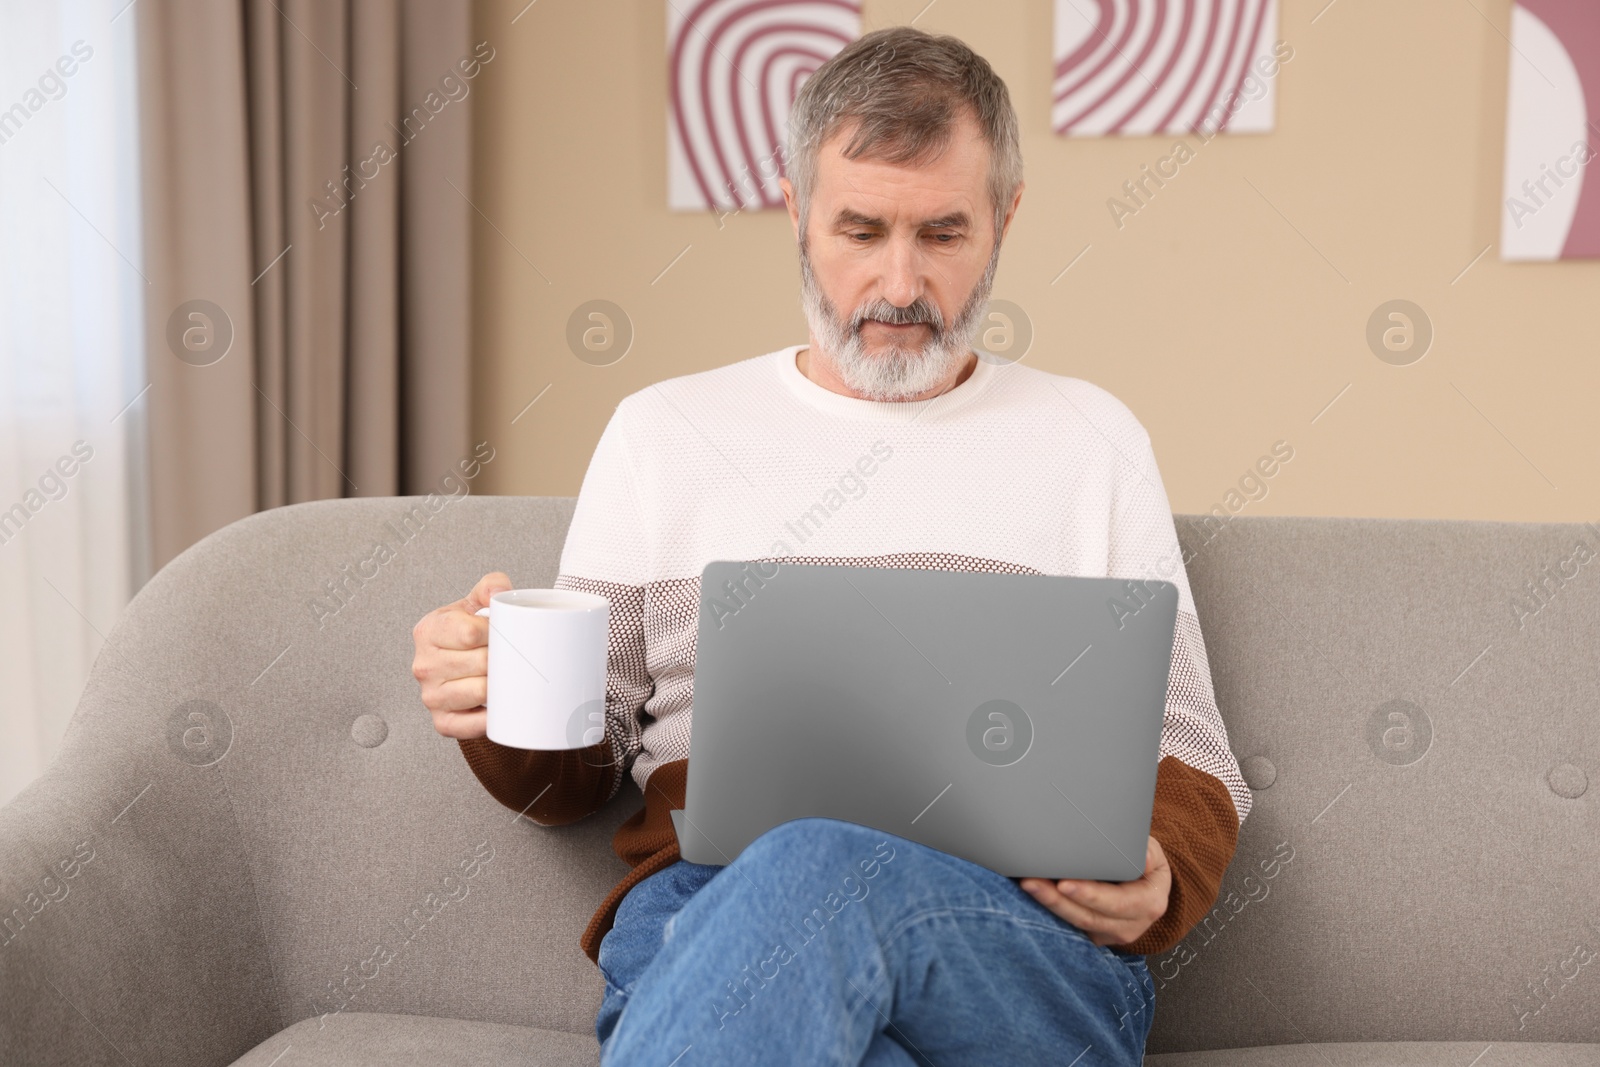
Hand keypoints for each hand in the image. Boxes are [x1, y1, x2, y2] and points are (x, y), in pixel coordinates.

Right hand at [411, 571, 511, 739]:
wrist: (463, 664)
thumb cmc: (469, 633)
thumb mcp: (477, 602)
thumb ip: (491, 586)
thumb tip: (500, 594)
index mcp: (428, 631)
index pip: (469, 633)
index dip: (495, 633)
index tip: (503, 633)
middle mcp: (424, 665)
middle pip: (480, 663)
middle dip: (503, 659)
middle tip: (513, 656)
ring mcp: (431, 696)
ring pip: (481, 691)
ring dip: (501, 685)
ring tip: (506, 675)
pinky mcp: (442, 722)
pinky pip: (472, 725)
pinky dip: (491, 717)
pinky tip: (499, 704)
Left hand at [1018, 836, 1170, 947]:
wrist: (1148, 886)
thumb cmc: (1145, 863)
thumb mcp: (1150, 852)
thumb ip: (1141, 851)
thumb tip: (1131, 851)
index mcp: (1148, 904)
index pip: (1117, 902)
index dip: (1090, 895)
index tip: (1064, 884)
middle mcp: (1131, 925)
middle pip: (1088, 917)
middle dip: (1057, 900)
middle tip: (1031, 882)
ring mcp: (1110, 933)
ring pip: (1075, 924)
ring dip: (1048, 905)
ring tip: (1026, 885)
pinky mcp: (1093, 935)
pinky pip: (1069, 927)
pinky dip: (1049, 912)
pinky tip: (1032, 897)